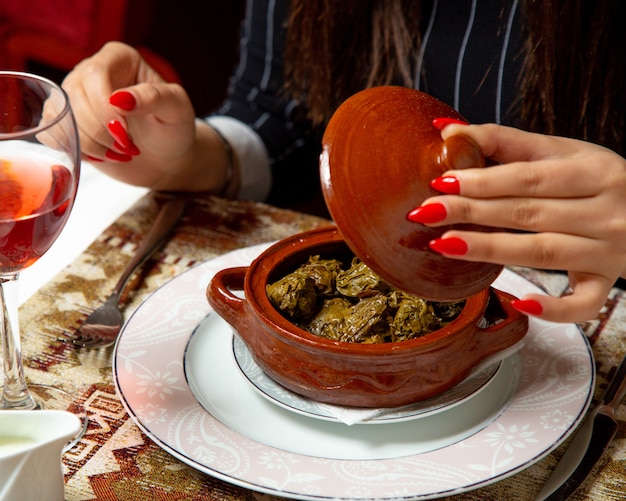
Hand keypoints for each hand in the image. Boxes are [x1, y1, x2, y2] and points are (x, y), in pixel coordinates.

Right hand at [62, 42, 228, 191]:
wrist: (167, 158)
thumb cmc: (174, 129)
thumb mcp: (177, 110)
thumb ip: (154, 97)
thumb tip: (120, 98)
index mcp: (118, 58)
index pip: (95, 74)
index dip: (104, 107)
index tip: (125, 134)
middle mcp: (91, 72)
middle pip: (73, 96)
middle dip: (99, 130)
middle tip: (128, 148)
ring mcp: (75, 97)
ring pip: (60, 115)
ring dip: (89, 143)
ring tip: (121, 152)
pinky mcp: (67, 122)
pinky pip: (52, 132)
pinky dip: (77, 149)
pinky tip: (104, 155)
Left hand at [408, 123, 625, 322]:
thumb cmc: (595, 179)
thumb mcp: (561, 152)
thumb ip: (505, 141)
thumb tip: (448, 131)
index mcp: (592, 170)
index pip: (529, 177)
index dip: (483, 180)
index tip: (441, 182)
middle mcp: (603, 209)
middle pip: (529, 212)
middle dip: (473, 212)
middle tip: (426, 212)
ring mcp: (607, 250)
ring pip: (544, 251)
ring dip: (491, 249)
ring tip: (445, 244)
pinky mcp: (607, 282)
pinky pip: (584, 302)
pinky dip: (554, 308)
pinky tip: (519, 303)